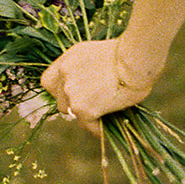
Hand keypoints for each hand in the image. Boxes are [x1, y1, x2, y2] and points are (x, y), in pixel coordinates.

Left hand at [41, 38, 159, 135]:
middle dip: (73, 104)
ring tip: (102, 116)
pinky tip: (106, 126)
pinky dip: (96, 128)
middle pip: (59, 99)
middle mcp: (65, 73)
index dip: (59, 91)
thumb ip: (87, 69)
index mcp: (69, 58)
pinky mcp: (82, 108)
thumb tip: (93, 87)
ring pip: (71, 113)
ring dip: (84, 116)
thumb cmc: (129, 55)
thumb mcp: (100, 56)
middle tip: (92, 106)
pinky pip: (87, 124)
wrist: (136, 60)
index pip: (49, 80)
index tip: (72, 95)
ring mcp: (71, 91)